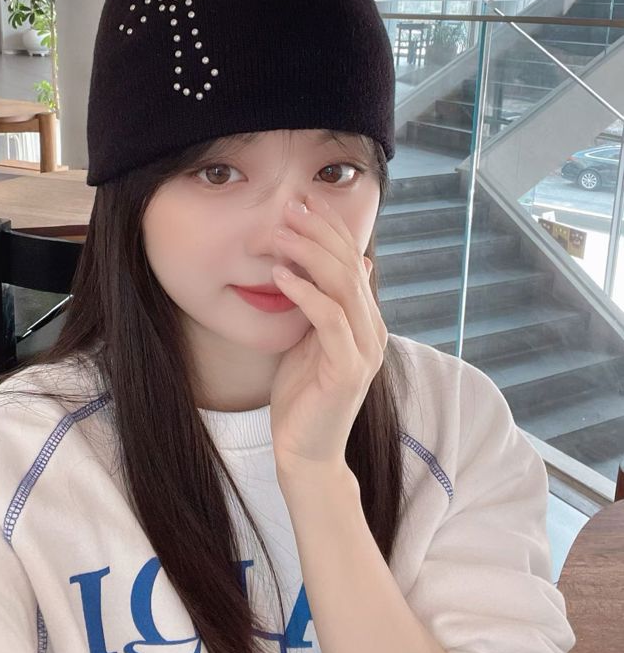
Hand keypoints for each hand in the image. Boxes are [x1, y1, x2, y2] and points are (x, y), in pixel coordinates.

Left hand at [269, 191, 387, 480]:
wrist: (305, 452)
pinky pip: (329, 320)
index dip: (330, 227)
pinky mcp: (348, 370)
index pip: (353, 260)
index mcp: (366, 320)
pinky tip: (279, 276)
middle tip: (290, 205)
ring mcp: (364, 350)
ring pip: (342, 287)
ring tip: (280, 233)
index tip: (304, 199)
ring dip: (308, 255)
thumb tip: (336, 264)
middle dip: (319, 232)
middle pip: (349, 266)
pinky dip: (304, 293)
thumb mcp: (309, 338)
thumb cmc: (303, 394)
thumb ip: (320, 304)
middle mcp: (373, 329)